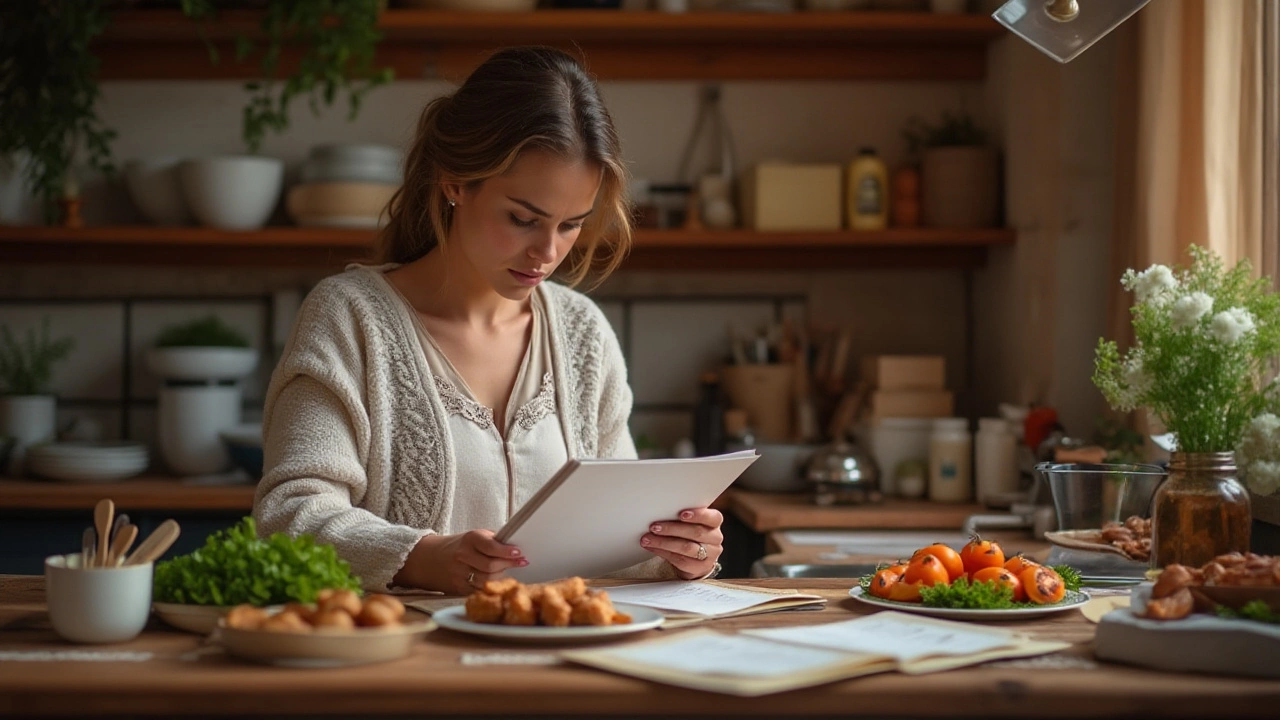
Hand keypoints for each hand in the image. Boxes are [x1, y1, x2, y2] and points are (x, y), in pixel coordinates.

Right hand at [394, 529, 526, 593]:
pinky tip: (497, 583)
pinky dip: (490, 586)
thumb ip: (493, 540)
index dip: (507, 551)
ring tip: (509, 571)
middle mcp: (463, 556)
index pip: (491, 546)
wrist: (428, 558)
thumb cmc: (458, 545)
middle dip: (509, 565)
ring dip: (502, 576)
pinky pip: (478, 589)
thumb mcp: (474, 536)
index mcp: (469, 539)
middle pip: (491, 566)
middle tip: (521, 563)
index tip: (519, 553)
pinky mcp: (457, 587)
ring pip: (486, 580)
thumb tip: (516, 546)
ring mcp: (459, 573)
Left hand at [640, 507, 723, 579]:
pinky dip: (663, 553)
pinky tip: (652, 548)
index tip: (681, 514)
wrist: (695, 560)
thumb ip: (682, 517)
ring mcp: (710, 555)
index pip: (713, 517)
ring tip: (648, 539)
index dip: (698, 515)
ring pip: (687, 548)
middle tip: (654, 527)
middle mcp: (715, 538)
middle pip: (696, 532)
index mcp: (714, 523)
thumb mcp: (691, 523)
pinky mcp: (699, 568)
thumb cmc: (690, 536)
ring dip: (664, 542)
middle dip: (672, 529)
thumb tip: (659, 511)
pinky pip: (680, 560)